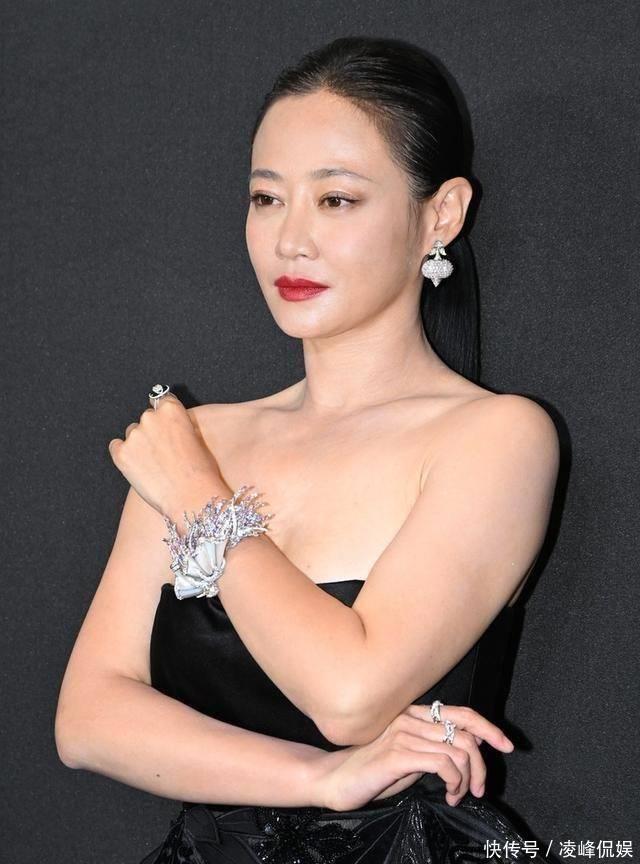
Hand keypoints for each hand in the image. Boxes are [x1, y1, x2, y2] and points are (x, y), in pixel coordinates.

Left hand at [108, 393, 227, 520]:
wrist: (192, 497)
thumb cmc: (201, 472)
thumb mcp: (197, 438)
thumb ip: (179, 425)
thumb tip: (168, 428)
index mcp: (172, 409)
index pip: (161, 399)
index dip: (163, 414)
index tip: (164, 424)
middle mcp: (150, 417)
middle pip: (146, 419)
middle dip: (152, 432)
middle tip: (163, 453)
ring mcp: (134, 435)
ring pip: (132, 434)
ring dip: (139, 444)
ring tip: (154, 465)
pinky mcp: (122, 454)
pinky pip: (116, 447)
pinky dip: (124, 455)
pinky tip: (138, 467)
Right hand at [312, 703, 513, 811]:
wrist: (338, 781)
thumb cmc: (377, 771)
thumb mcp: (414, 756)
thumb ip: (438, 746)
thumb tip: (473, 744)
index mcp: (415, 714)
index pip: (462, 713)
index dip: (489, 728)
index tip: (507, 746)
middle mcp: (411, 718)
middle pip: (466, 735)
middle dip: (481, 767)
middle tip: (477, 790)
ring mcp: (403, 734)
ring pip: (458, 751)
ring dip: (466, 780)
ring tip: (456, 795)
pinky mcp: (397, 754)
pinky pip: (443, 764)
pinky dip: (454, 783)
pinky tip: (447, 795)